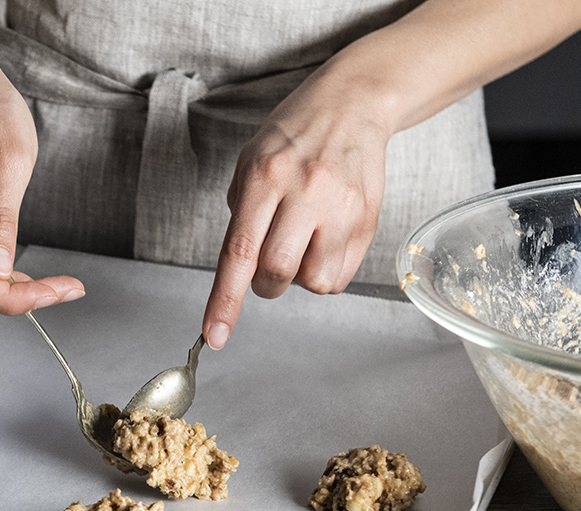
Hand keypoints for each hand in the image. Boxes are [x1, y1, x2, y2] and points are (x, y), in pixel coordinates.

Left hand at [202, 70, 389, 348]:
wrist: (353, 104)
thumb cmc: (292, 136)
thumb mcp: (250, 161)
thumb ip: (241, 214)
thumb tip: (239, 270)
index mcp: (264, 176)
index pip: (239, 251)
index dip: (224, 301)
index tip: (214, 336)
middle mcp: (305, 191)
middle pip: (277, 272)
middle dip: (265, 285)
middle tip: (266, 267)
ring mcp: (341, 207)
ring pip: (314, 281)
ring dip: (299, 278)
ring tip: (301, 244)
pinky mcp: (367, 220)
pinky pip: (340, 276)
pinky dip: (324, 273)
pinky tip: (322, 242)